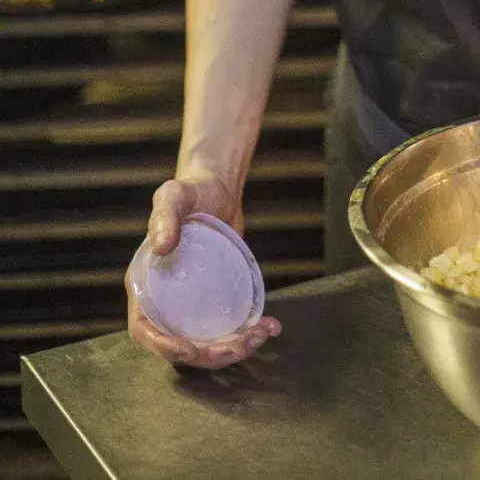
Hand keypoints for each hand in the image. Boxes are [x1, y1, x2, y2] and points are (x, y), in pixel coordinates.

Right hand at [126, 173, 281, 368]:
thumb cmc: (189, 191)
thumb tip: (161, 246)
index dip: (162, 347)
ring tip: (261, 335)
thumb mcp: (173, 196)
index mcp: (146, 285)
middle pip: (180, 345)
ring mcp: (191, 304)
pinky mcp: (215, 300)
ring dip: (233, 349)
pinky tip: (270, 325)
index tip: (188, 349)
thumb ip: (164, 217)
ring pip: (207, 342)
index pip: (144, 329)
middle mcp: (166, 301)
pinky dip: (247, 332)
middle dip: (209, 355)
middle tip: (240, 347)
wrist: (218, 188)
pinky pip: (227, 327)